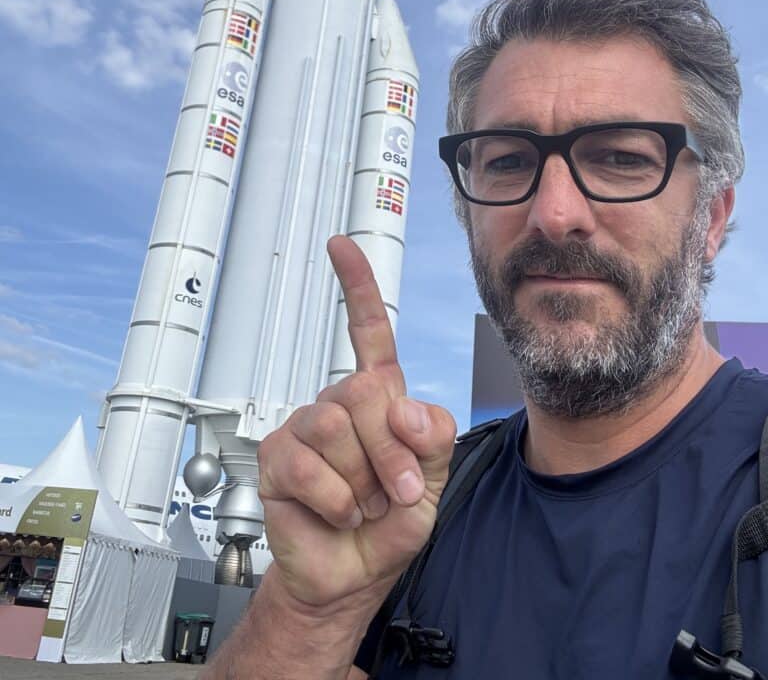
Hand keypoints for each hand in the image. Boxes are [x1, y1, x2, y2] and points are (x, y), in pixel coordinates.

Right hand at [257, 235, 456, 611]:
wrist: (353, 576)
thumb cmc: (391, 522)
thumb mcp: (434, 479)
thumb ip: (433, 437)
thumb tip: (402, 405)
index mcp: (378, 398)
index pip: (368, 332)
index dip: (356, 286)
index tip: (340, 246)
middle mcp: (339, 404)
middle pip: (365, 391)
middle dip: (391, 450)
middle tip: (397, 491)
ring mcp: (305, 428)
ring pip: (337, 427)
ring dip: (364, 481)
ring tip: (363, 504)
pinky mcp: (278, 458)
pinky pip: (311, 467)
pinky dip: (337, 501)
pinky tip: (336, 513)